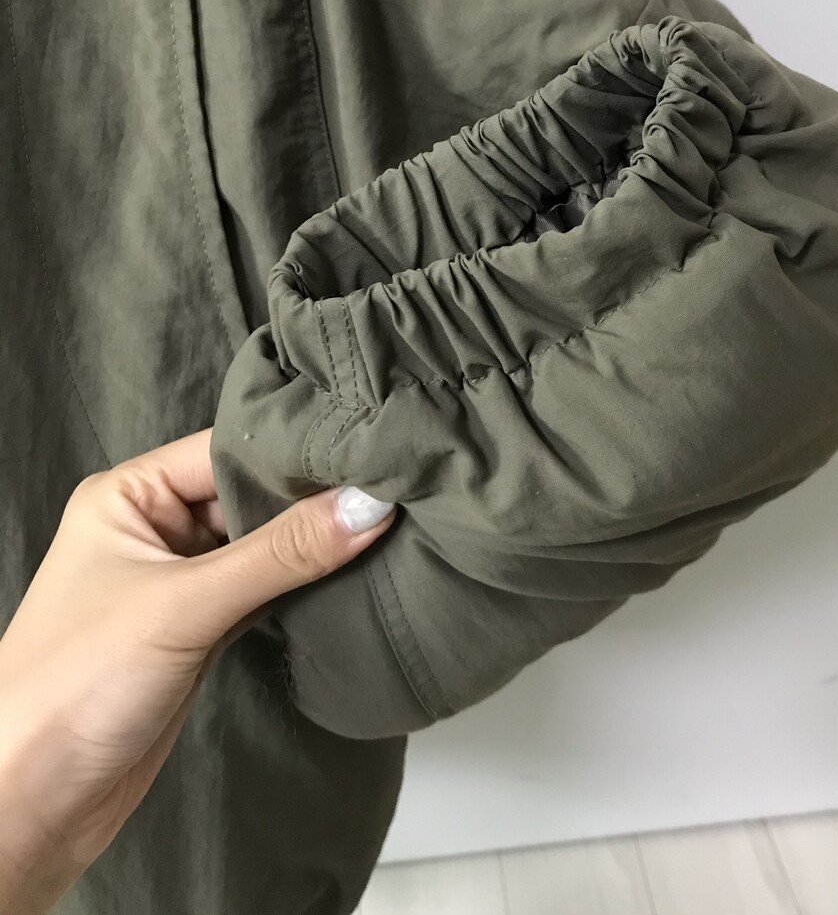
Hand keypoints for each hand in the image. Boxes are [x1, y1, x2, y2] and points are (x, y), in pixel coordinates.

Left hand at [0, 428, 394, 912]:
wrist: (33, 803)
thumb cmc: (72, 686)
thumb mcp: (184, 605)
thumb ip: (280, 554)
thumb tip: (367, 506)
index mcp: (129, 495)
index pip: (225, 448)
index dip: (293, 449)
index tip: (367, 449)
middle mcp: (154, 528)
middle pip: (249, 495)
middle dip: (310, 498)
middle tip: (387, 487)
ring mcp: (179, 582)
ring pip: (262, 545)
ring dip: (310, 545)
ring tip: (382, 526)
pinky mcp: (200, 630)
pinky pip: (264, 590)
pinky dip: (301, 586)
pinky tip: (346, 575)